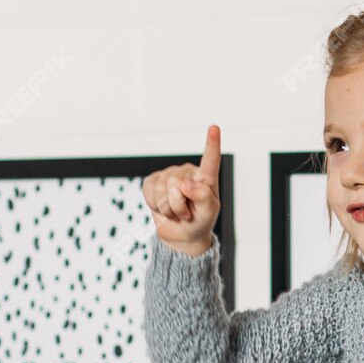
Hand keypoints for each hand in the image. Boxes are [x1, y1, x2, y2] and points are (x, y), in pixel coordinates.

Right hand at [142, 124, 221, 255]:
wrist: (182, 234)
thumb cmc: (200, 221)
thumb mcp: (208, 214)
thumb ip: (203, 198)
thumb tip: (187, 184)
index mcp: (206, 178)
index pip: (210, 160)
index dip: (212, 144)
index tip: (214, 128)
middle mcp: (187, 172)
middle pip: (176, 184)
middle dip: (178, 205)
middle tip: (186, 214)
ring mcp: (169, 174)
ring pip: (161, 189)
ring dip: (167, 208)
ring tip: (176, 212)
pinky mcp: (154, 180)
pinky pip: (149, 191)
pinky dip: (154, 205)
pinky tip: (163, 207)